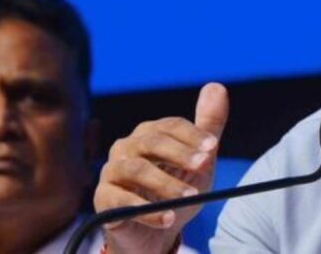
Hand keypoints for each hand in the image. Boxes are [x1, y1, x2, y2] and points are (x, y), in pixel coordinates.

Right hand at [94, 82, 228, 253]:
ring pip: (137, 169)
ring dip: (166, 183)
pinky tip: (168, 218)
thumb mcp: (199, 162)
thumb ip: (209, 127)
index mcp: (149, 134)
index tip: (212, 148)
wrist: (156, 234)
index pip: (170, 126)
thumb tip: (217, 86)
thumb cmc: (176, 190)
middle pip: (152, 142)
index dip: (192, 134)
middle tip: (203, 165)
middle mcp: (127, 147)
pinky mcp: (103, 199)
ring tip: (190, 196)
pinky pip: (121, 201)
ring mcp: (112, 171)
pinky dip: (146, 210)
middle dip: (180, 153)